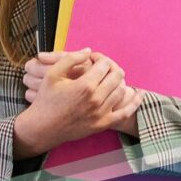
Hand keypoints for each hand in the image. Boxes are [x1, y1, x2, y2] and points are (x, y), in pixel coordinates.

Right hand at [14, 50, 142, 154]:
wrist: (42, 128)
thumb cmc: (46, 100)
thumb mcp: (53, 74)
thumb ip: (71, 58)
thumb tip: (89, 51)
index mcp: (85, 85)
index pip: (104, 64)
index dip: (100, 58)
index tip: (93, 59)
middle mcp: (96, 100)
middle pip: (117, 75)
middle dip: (111, 67)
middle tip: (102, 67)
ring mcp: (101, 114)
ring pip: (122, 91)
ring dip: (118, 81)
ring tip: (109, 78)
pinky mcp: (102, 125)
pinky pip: (125, 113)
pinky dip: (134, 103)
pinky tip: (138, 94)